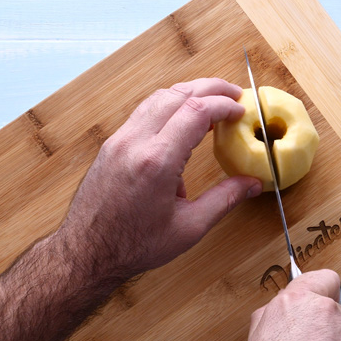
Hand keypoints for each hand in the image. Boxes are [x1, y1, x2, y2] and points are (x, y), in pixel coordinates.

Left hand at [60, 78, 261, 278]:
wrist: (87, 252)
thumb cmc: (134, 245)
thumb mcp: (189, 227)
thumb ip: (225, 200)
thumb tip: (253, 184)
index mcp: (157, 162)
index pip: (196, 111)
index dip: (223, 105)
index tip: (241, 110)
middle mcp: (135, 143)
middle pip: (176, 94)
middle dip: (210, 89)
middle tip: (233, 95)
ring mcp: (119, 141)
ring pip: (157, 98)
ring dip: (188, 93)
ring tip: (212, 102)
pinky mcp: (111, 145)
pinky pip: (143, 112)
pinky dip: (168, 106)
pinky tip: (183, 119)